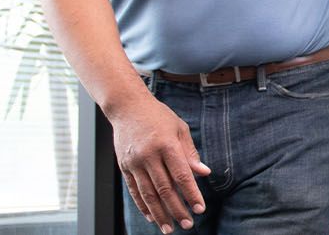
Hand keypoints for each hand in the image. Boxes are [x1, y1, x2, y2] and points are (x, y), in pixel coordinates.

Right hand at [108, 94, 210, 232]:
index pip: (181, 175)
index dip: (191, 194)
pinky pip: (134, 190)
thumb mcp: (179, 128)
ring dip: (159, 213)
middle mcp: (149, 155)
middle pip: (164, 188)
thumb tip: (204, 173)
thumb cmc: (158, 116)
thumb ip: (190, 153)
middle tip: (187, 224)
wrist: (127, 106)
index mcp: (166, 144)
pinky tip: (151, 217)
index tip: (200, 208)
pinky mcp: (124, 166)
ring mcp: (134, 162)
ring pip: (148, 194)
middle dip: (177, 209)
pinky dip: (142, 205)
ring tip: (169, 228)